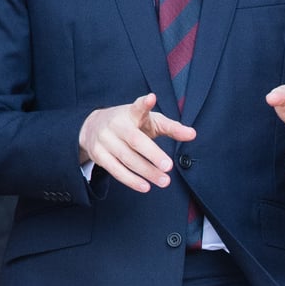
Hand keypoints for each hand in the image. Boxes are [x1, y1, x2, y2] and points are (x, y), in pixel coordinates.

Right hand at [78, 93, 195, 192]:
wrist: (92, 126)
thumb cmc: (130, 123)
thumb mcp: (150, 121)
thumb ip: (171, 127)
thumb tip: (193, 134)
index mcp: (130, 113)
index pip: (137, 107)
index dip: (144, 104)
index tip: (150, 98)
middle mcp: (116, 125)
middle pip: (135, 140)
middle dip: (153, 154)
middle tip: (169, 166)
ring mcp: (105, 140)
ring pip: (126, 158)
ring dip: (146, 172)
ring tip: (164, 181)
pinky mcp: (98, 155)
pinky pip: (115, 170)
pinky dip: (131, 180)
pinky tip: (145, 186)